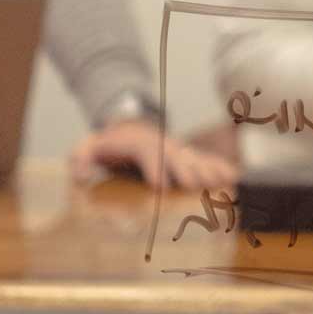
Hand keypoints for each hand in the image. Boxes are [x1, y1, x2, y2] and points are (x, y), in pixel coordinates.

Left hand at [68, 119, 237, 191]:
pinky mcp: (186, 156)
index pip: (147, 152)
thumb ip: (81, 157)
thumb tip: (79, 171)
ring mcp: (176, 149)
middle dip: (185, 170)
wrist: (127, 128)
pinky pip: (206, 160)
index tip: (161, 186)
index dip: (154, 167)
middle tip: (194, 185)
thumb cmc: (106, 145)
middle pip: (175, 155)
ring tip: (223, 182)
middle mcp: (161, 144)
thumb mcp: (87, 147)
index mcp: (137, 142)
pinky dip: (220, 167)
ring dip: (208, 169)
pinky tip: (234, 178)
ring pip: (195, 157)